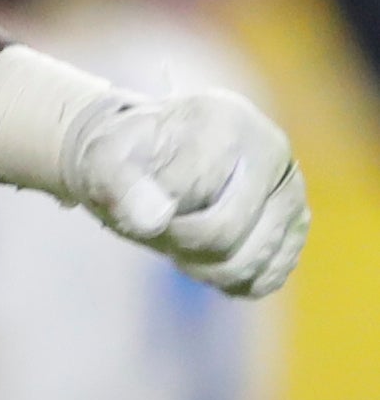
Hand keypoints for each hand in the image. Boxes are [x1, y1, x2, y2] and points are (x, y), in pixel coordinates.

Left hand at [56, 88, 308, 298]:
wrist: (153, 158)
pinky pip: (264, 278)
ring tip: (179, 235)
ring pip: (247, 263)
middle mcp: (272, 150)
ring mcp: (292, 190)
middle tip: (157, 225)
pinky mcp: (296, 227)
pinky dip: (226, 279)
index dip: (154, 208)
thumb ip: (117, 184)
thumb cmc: (130, 156)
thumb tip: (151, 220)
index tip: (137, 197)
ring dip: (199, 264)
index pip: (193, 190)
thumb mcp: (104, 160)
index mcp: (226, 120)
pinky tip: (205, 252)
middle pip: (222, 233)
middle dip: (176, 240)